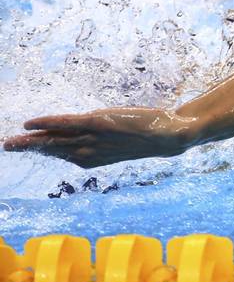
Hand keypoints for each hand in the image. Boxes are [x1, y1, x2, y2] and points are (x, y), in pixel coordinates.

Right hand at [3, 108, 196, 167]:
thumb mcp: (124, 143)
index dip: (42, 151)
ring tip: (10, 142)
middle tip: (6, 147)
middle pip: (53, 149)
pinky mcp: (99, 123)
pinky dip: (48, 123)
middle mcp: (90, 151)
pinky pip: (67, 124)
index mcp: (94, 158)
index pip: (61, 154)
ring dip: (31, 140)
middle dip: (29, 148)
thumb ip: (106, 142)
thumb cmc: (150, 137)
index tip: (24, 148)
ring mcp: (94, 137)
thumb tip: (92, 137)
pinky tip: (31, 123)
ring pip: (55, 139)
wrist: (170, 137)